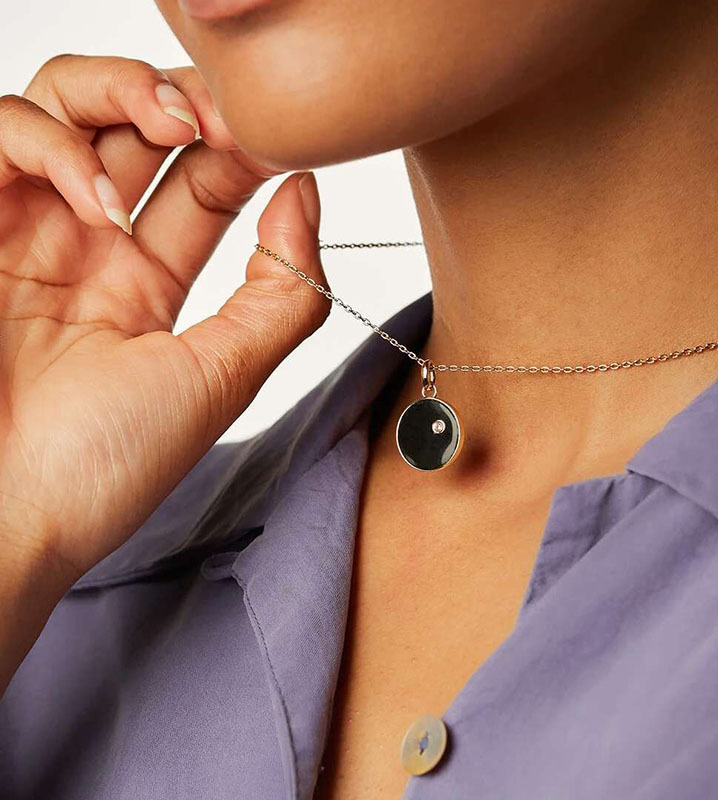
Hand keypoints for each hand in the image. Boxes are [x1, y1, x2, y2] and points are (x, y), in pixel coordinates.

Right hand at [0, 55, 328, 685]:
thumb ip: (281, 294)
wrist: (8, 517)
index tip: (284, 140)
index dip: (245, 148)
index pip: (204, 184)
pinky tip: (97, 200)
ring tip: (173, 127)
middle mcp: (87, 247)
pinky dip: (53, 144)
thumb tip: (307, 197)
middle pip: (140, 128)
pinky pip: (4, 136)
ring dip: (127, 93)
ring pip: (69, 104)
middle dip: (191, 103)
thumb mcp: (222, 378)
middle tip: (229, 113)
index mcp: (147, 284)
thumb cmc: (106, 464)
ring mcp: (26, 229)